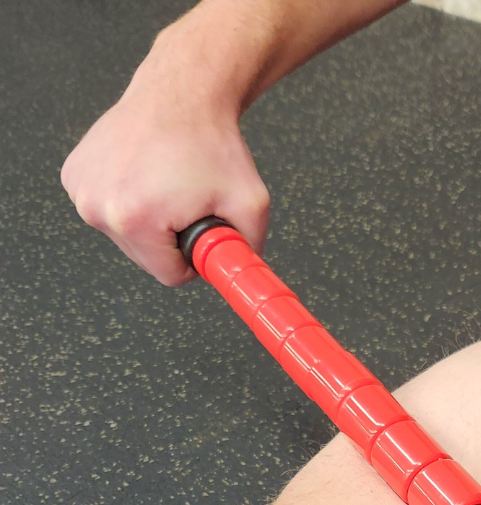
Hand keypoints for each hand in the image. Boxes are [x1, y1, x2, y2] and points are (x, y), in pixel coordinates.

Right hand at [61, 50, 269, 285]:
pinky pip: (110, 210)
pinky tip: (147, 174)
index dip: (195, 259)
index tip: (203, 233)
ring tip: (168, 185)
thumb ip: (249, 253)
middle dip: (172, 239)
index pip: (170, 276)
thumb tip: (243, 279)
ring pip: (127, 236)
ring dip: (152, 221)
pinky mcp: (74, 175)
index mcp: (134, 219)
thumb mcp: (251, 206)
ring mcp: (81, 188)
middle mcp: (97, 206)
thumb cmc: (211, 144)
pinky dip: (131, 200)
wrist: (183, 94)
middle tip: (188, 203)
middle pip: (146, 258)